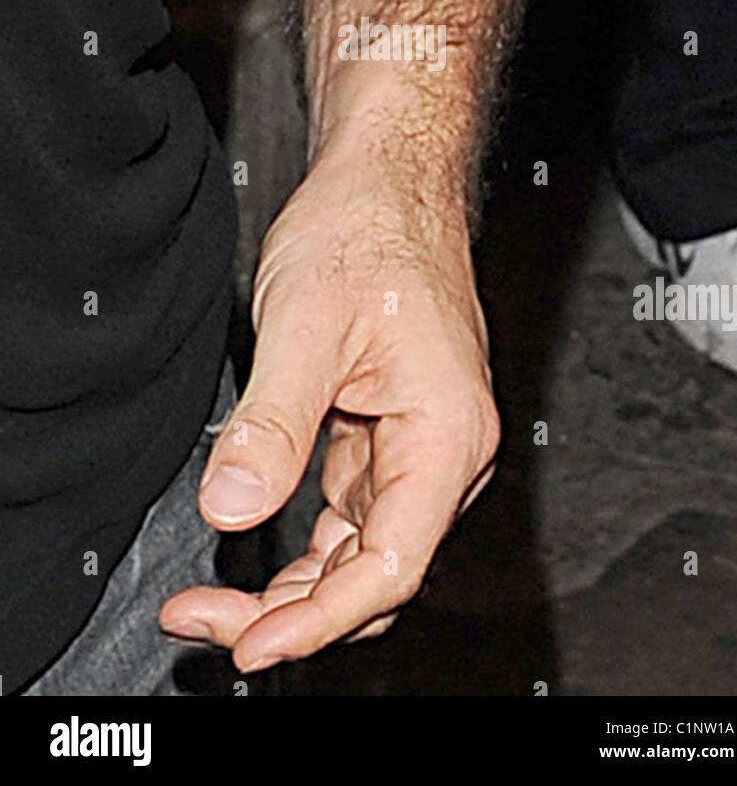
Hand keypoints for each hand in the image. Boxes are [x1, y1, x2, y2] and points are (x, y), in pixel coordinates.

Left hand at [159, 145, 499, 672]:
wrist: (384, 177)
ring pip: (359, 551)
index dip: (319, 621)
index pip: (392, 566)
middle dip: (292, 612)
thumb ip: (271, 424)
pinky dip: (302, 542)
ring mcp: (415, 444)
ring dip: (293, 585)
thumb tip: (232, 507)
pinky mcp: (384, 431)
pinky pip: (348, 513)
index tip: (250, 642)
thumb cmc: (370, 229)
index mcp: (447, 434)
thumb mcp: (306, 325)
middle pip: (375, 573)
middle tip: (207, 618)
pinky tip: (253, 546)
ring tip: (216, 598)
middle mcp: (442, 451)